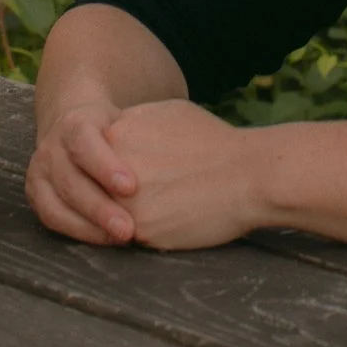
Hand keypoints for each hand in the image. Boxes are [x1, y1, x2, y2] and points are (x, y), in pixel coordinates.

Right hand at [26, 96, 139, 244]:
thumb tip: (176, 154)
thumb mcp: (127, 121)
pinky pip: (52, 218)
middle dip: (99, 207)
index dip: (105, 166)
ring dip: (89, 225)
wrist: (78, 127)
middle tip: (128, 229)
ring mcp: (40, 171)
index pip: (84, 142)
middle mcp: (51, 147)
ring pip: (57, 203)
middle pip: (71, 180)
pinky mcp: (36, 194)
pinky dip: (78, 231)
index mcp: (75, 123)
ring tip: (121, 239)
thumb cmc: (116, 130)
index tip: (131, 187)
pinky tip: (105, 240)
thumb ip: (143, 136)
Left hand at [104, 98, 264, 250]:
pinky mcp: (140, 230)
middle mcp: (110, 166)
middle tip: (148, 192)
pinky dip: (146, 231)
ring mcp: (122, 201)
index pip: (96, 156)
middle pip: (97, 185)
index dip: (115, 167)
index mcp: (117, 133)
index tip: (136, 172)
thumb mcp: (169, 113)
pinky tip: (170, 221)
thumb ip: (135, 123)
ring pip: (110, 213)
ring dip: (125, 214)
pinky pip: (132, 234)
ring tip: (161, 207)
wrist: (250, 175)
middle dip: (113, 192)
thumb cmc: (216, 142)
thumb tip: (117, 132)